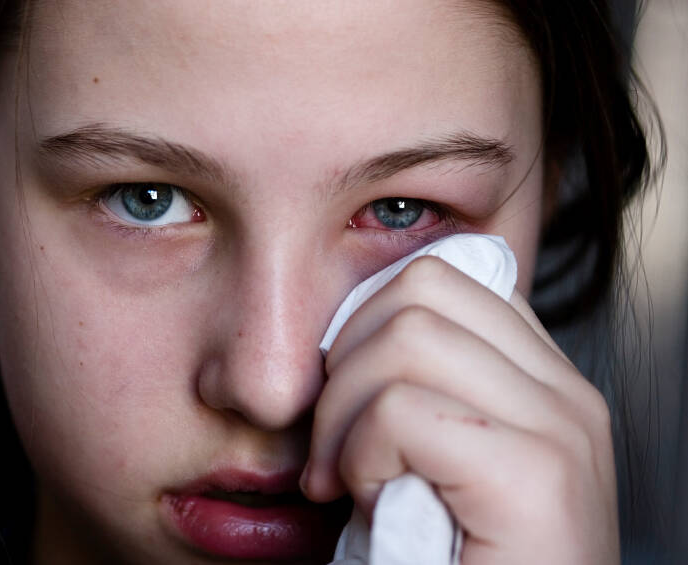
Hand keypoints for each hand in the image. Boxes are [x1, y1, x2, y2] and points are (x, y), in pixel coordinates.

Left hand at [301, 256, 618, 563]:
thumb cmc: (448, 561)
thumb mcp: (431, 457)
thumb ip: (418, 386)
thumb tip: (358, 321)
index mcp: (542, 382)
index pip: (444, 278)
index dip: (367, 322)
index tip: (346, 397)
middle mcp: (565, 394)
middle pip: (421, 288)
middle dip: (346, 358)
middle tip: (333, 441)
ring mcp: (560, 431)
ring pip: (405, 336)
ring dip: (343, 411)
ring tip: (345, 477)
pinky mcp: (534, 480)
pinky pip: (402, 411)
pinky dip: (357, 455)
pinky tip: (364, 502)